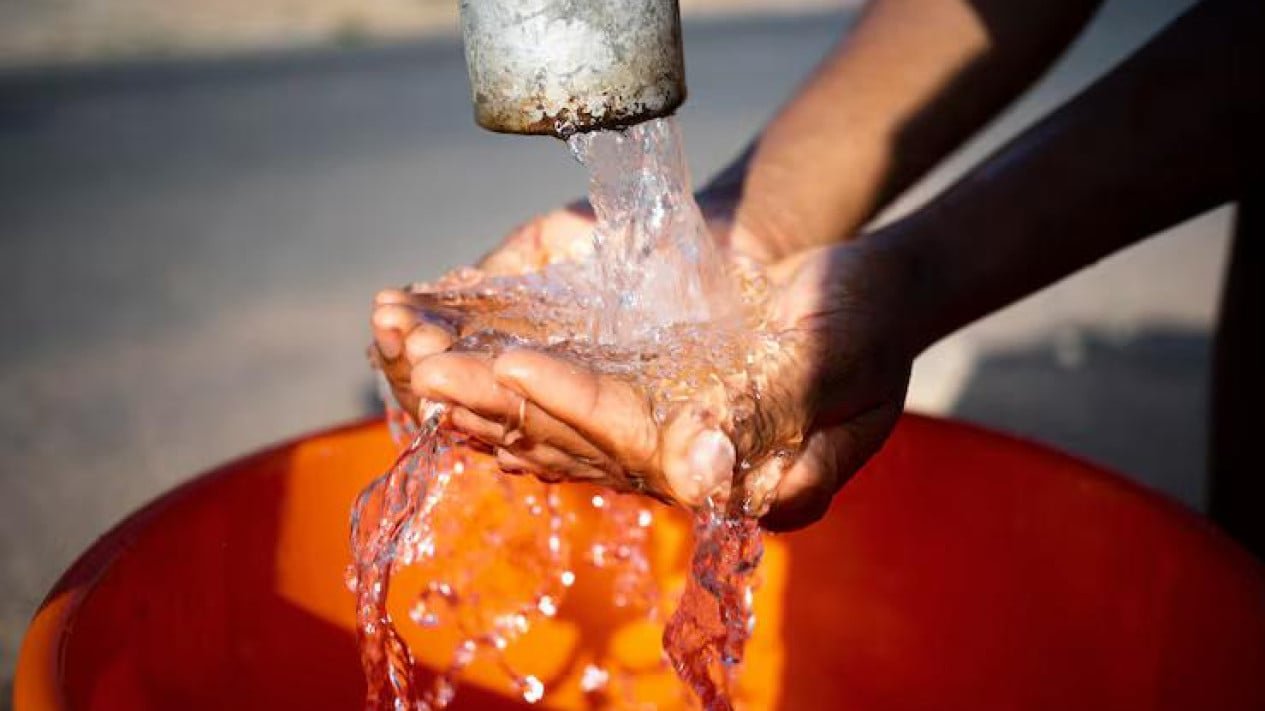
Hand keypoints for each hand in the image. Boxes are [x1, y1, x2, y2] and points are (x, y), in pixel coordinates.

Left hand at [381, 235, 916, 530]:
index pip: (645, 448)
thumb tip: (701, 465)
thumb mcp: (836, 356)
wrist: (872, 292)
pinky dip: (524, 397)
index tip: (511, 366)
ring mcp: (675, 450)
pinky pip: (579, 416)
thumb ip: (774, 411)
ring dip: (495, 406)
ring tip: (422, 375)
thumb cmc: (870, 317)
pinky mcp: (657, 416)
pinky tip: (470, 383)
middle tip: (428, 373)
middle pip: (589, 450)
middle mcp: (703, 480)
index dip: (576, 407)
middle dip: (506, 409)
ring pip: (570, 435)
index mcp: (753, 482)